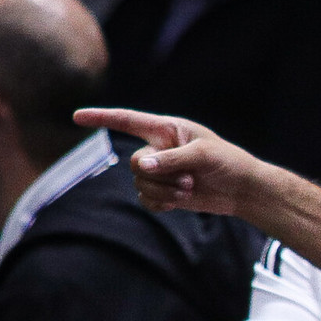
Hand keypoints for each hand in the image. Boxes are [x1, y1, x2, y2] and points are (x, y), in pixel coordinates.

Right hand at [74, 107, 270, 216]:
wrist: (243, 190)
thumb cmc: (229, 163)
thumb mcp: (203, 154)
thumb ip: (171, 158)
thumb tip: (141, 166)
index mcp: (167, 129)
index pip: (128, 121)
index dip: (102, 118)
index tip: (77, 117)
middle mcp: (159, 149)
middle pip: (135, 162)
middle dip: (159, 175)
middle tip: (188, 180)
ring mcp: (161, 171)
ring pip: (140, 183)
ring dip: (164, 191)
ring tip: (189, 189)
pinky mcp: (165, 191)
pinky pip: (146, 199)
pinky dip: (160, 203)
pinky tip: (179, 203)